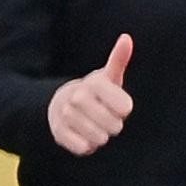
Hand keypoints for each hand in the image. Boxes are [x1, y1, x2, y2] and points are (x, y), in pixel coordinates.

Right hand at [47, 34, 135, 155]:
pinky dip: (88, 146)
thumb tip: (126, 38)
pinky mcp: (58, 133)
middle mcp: (77, 97)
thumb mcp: (108, 76)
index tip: (122, 106)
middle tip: (110, 120)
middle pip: (112, 124)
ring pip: (98, 137)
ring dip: (103, 137)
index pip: (123, 106)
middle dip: (115, 125)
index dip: (125, 109)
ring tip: (100, 129)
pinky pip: (82, 147)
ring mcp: (65, 115)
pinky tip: (86, 137)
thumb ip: (118, 59)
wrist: (62, 103)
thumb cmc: (95, 91)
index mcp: (93, 83)